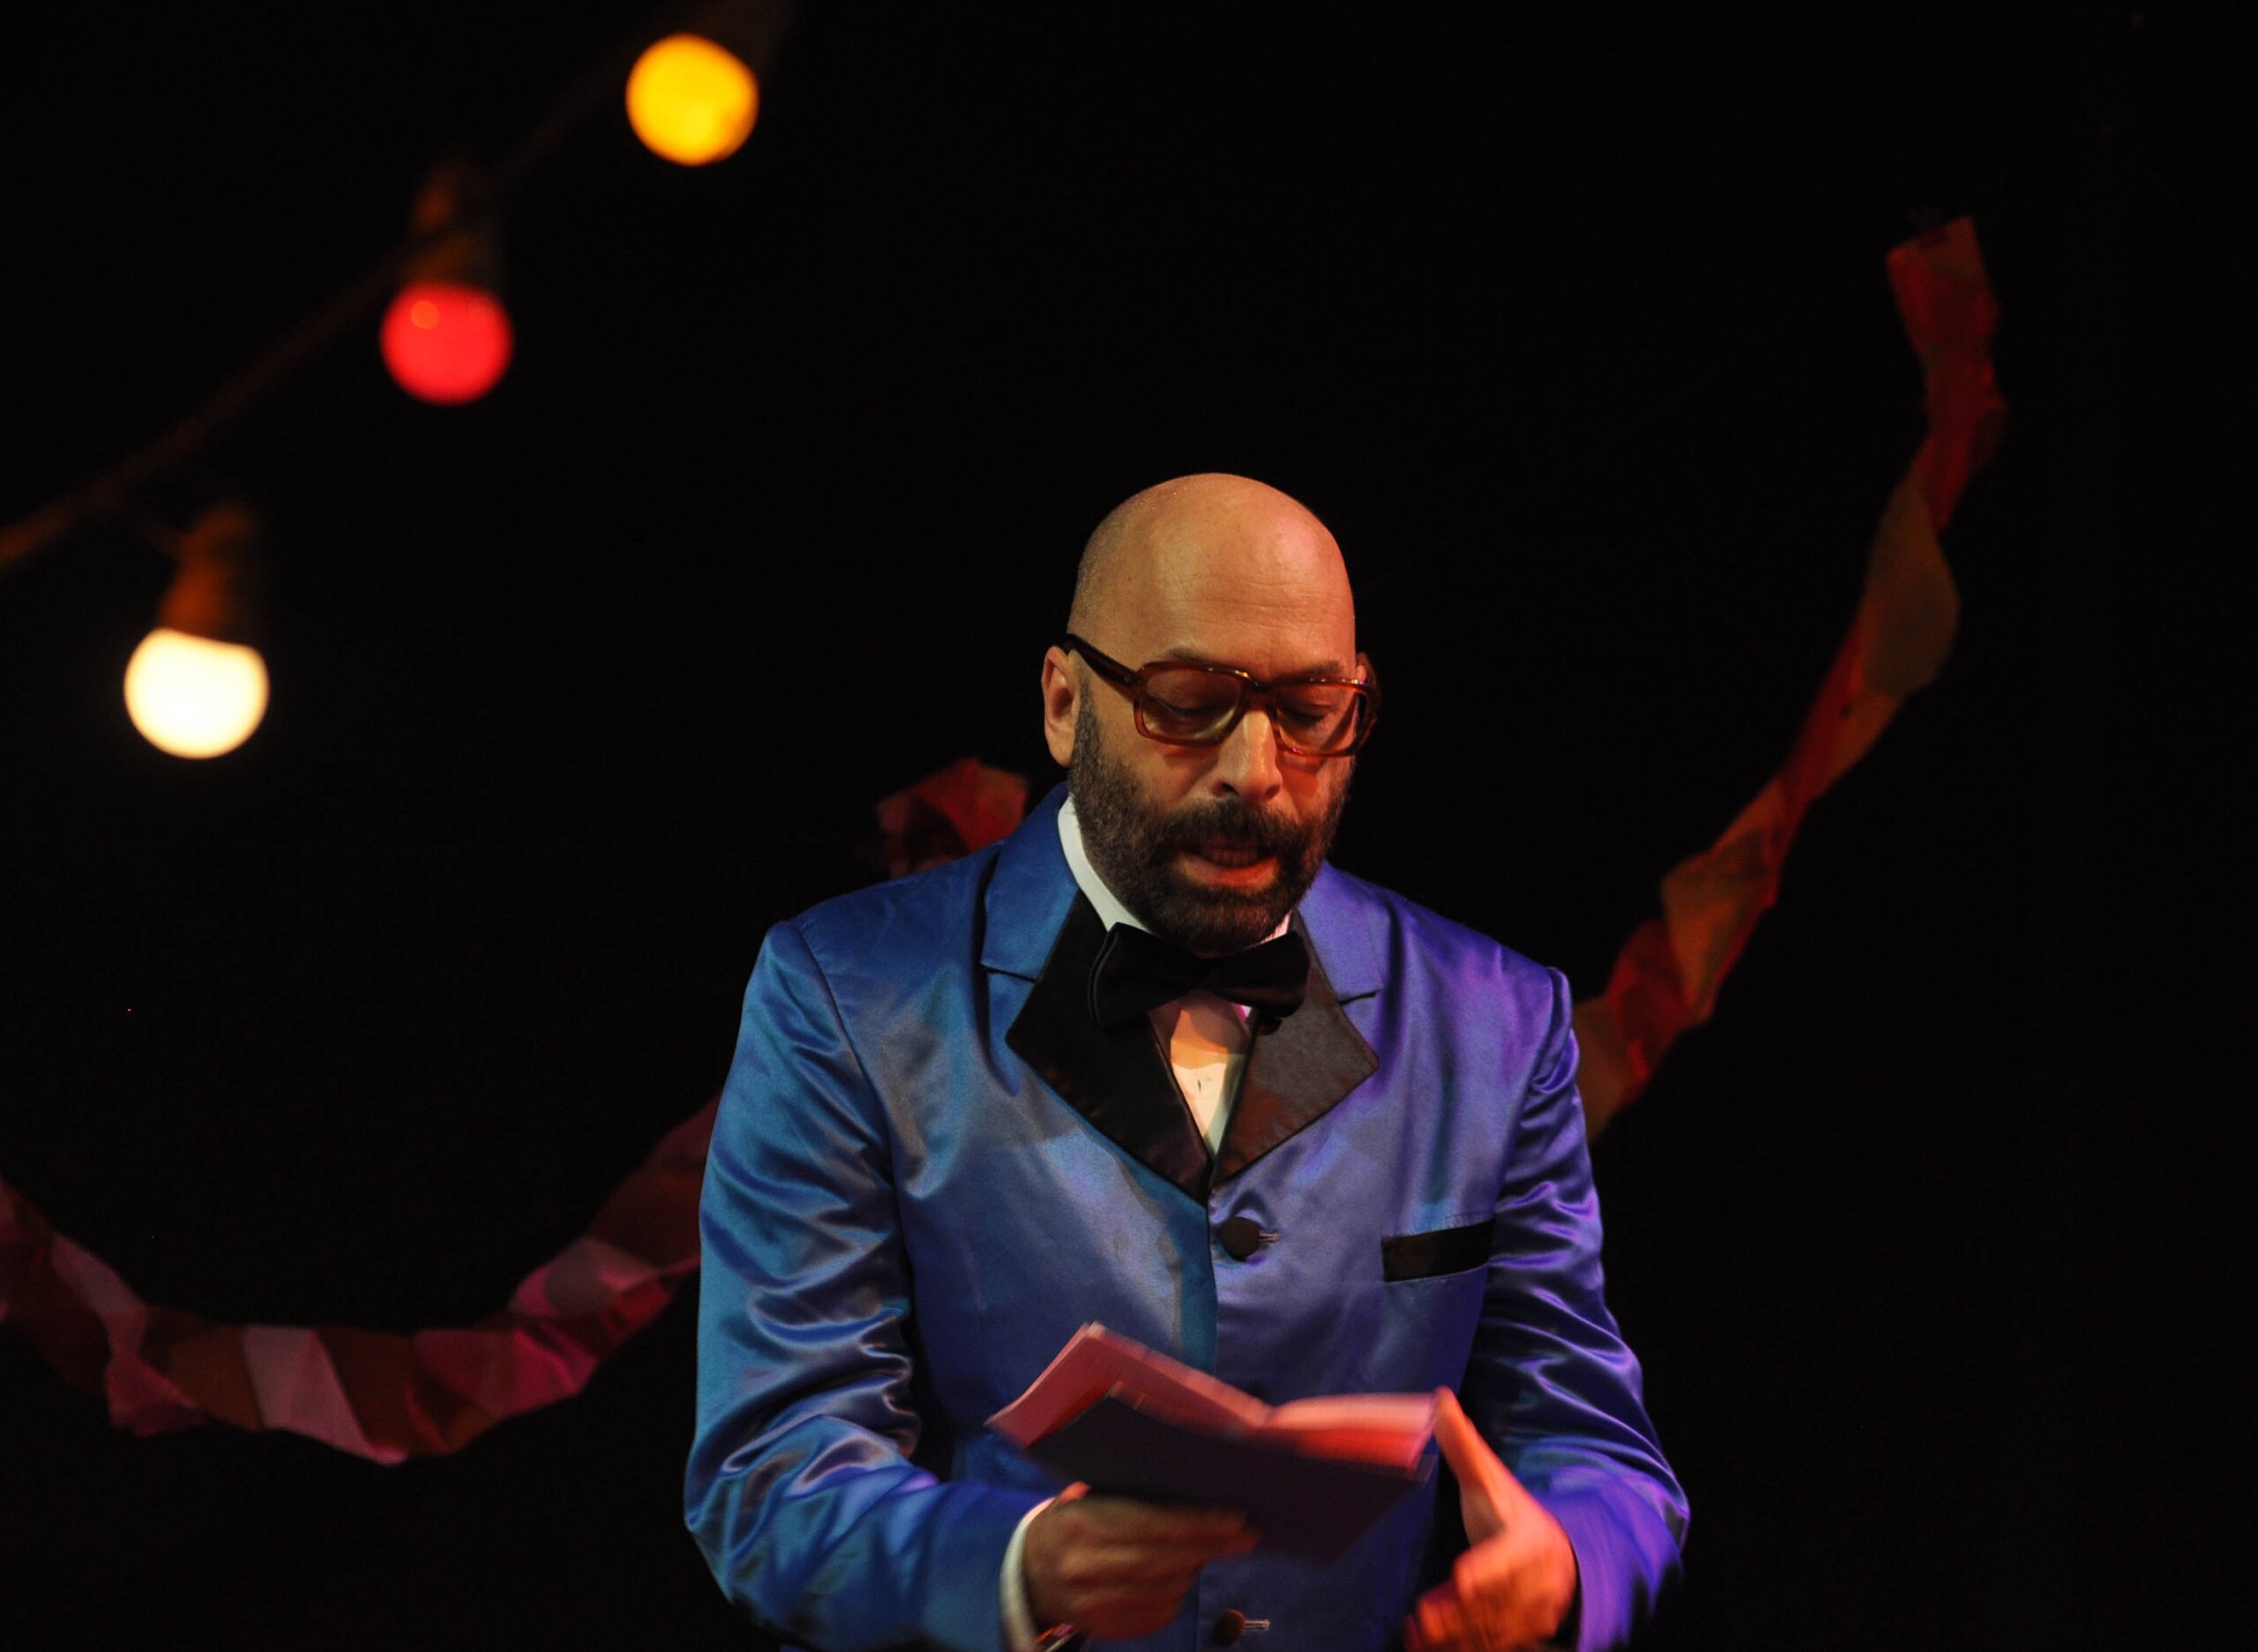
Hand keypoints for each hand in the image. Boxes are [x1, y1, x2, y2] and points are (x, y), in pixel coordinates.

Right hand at [1023, 1484, 1256, 1640]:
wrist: (1028, 1574)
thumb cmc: (1069, 1523)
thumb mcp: (1086, 1498)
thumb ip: (1128, 1495)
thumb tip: (1192, 1490)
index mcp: (1080, 1524)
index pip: (1150, 1524)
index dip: (1197, 1523)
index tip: (1235, 1518)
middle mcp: (1084, 1566)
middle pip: (1163, 1559)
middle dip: (1209, 1546)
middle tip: (1245, 1536)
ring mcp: (1092, 1604)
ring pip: (1164, 1588)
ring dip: (1194, 1569)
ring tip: (1212, 1550)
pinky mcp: (1102, 1628)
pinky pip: (1156, 1614)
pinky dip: (1177, 1595)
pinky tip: (1182, 1576)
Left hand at [1403, 1391, 1579, 1651]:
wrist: (1561, 1560)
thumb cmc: (1512, 1515)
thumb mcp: (1491, 1481)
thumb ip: (1464, 1447)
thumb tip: (1439, 1398)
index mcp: (1528, 1541)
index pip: (1508, 1557)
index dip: (1487, 1569)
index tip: (1462, 1579)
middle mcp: (1537, 1583)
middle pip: (1497, 1601)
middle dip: (1461, 1612)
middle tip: (1423, 1617)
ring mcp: (1532, 1615)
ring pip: (1494, 1631)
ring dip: (1456, 1637)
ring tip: (1417, 1636)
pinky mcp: (1521, 1637)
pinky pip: (1493, 1649)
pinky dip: (1461, 1651)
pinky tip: (1425, 1649)